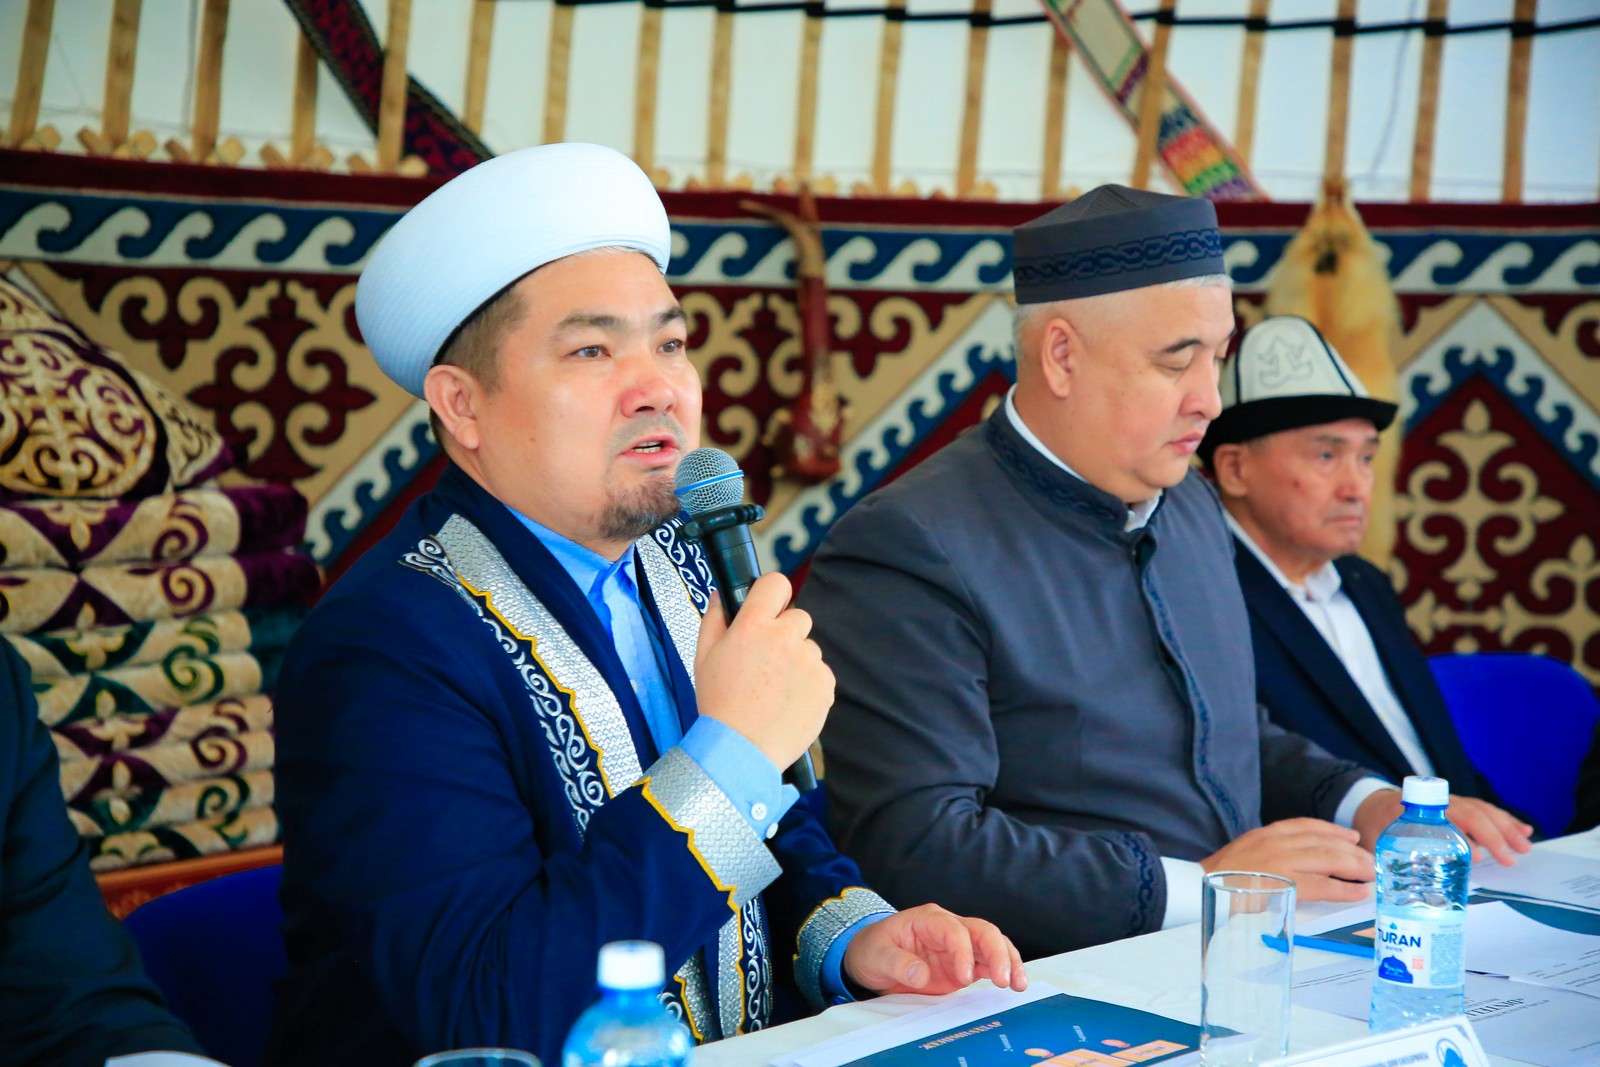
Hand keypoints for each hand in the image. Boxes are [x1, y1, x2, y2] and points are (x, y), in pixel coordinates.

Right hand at [694, 574, 833, 770]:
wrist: (742, 750)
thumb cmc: (719, 704)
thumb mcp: (703, 658)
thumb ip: (714, 620)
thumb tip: (721, 595)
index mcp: (754, 626)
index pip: (776, 584)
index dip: (773, 593)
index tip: (770, 608)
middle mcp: (785, 637)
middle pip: (798, 618)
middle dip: (785, 634)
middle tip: (767, 664)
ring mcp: (809, 661)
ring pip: (809, 649)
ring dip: (797, 662)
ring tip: (775, 691)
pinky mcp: (825, 684)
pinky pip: (820, 673)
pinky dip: (808, 684)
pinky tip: (788, 702)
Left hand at [842, 904, 1027, 995]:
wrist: (871, 959)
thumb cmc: (872, 949)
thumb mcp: (875, 954)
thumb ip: (897, 963)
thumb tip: (920, 974)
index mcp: (928, 919)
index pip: (955, 930)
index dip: (963, 952)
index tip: (963, 977)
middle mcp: (949, 928)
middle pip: (983, 932)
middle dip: (998, 953)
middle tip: (1005, 979)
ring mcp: (959, 947)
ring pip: (992, 946)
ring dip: (1008, 962)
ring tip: (1018, 984)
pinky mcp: (963, 965)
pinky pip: (988, 965)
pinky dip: (1003, 973)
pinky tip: (1013, 986)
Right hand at [1199, 818, 1373, 903]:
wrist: (1198, 888)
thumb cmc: (1219, 879)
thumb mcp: (1244, 853)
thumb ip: (1268, 852)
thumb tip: (1295, 863)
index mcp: (1266, 834)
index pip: (1306, 825)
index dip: (1333, 831)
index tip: (1351, 837)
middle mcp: (1276, 842)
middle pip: (1325, 842)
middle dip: (1352, 852)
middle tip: (1369, 862)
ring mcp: (1282, 862)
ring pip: (1329, 860)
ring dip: (1355, 868)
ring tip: (1370, 876)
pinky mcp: (1285, 884)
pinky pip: (1323, 884)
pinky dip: (1344, 888)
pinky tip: (1358, 893)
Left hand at [1353, 790, 1533, 867]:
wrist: (1370, 805)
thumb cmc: (1374, 829)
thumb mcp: (1377, 844)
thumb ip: (1393, 860)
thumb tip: (1412, 883)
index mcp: (1413, 811)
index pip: (1444, 819)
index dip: (1465, 836)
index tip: (1478, 857)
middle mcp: (1435, 804)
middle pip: (1470, 814)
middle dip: (1494, 835)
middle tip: (1511, 858)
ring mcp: (1448, 803)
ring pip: (1481, 810)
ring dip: (1505, 827)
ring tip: (1525, 845)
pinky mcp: (1458, 808)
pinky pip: (1484, 811)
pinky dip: (1504, 820)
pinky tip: (1523, 830)